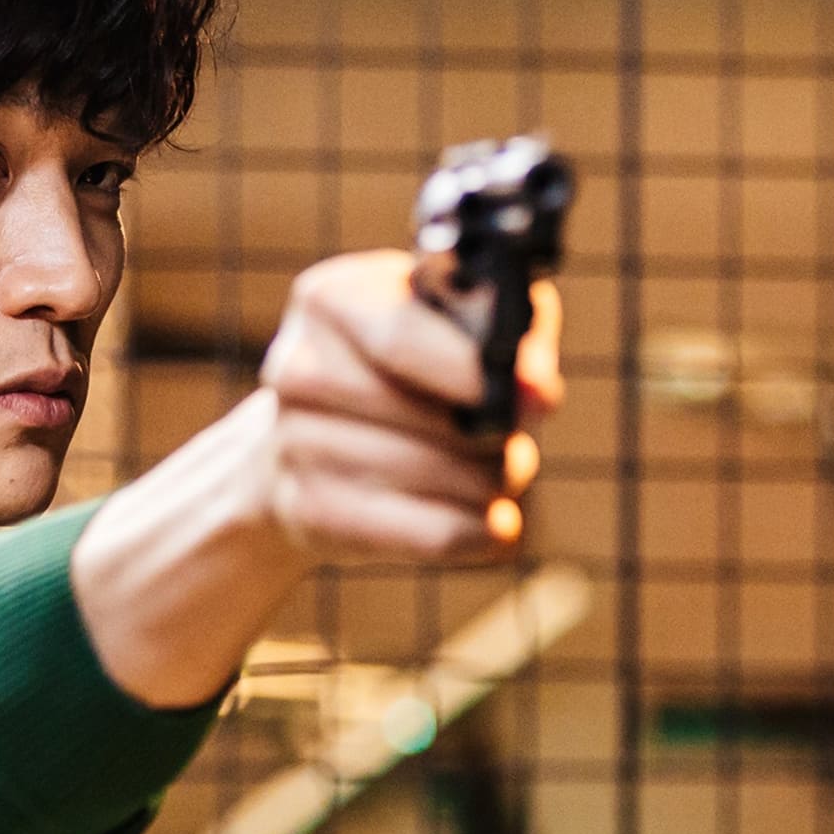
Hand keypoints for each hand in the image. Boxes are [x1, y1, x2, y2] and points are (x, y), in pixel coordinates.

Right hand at [249, 248, 563, 562]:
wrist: (306, 440)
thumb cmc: (405, 369)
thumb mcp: (450, 321)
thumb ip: (504, 326)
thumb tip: (536, 387)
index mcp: (330, 300)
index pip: (400, 336)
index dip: (475, 370)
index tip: (541, 396)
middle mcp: (298, 368)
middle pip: (427, 415)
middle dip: (495, 434)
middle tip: (517, 441)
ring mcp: (293, 444)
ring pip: (435, 475)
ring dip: (490, 483)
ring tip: (496, 475)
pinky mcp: (311, 513)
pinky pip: (426, 533)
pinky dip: (477, 530)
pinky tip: (495, 524)